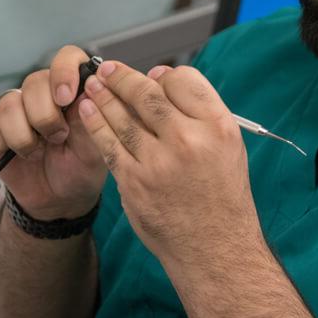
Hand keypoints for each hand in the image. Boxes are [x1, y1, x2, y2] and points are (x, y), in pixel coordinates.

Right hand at [0, 46, 107, 219]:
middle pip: (34, 81)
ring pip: (8, 103)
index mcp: (73, 90)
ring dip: (23, 135)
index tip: (65, 98)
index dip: (63, 72)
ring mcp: (17, 109)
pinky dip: (0, 141)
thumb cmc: (81, 168)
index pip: (67, 58)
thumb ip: (92, 119)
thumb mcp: (94, 149)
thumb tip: (90, 87)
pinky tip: (15, 154)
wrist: (59, 200)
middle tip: (58, 139)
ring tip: (37, 151)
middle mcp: (43, 93)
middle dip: (45, 116)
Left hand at [75, 60, 260, 269]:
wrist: (214, 248)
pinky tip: (87, 112)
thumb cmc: (221, 196)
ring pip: (123, 117)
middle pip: (148, 94)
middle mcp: (189, 140)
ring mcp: (159, 162)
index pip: (184, 81)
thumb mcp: (229, 147)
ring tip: (92, 85)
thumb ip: (199, 113)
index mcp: (218, 126)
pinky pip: (109, 144)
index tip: (151, 75)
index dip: (163, 75)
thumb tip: (160, 80)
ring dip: (103, 96)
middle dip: (123, 78)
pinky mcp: (135, 183)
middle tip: (108, 69)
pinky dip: (95, 124)